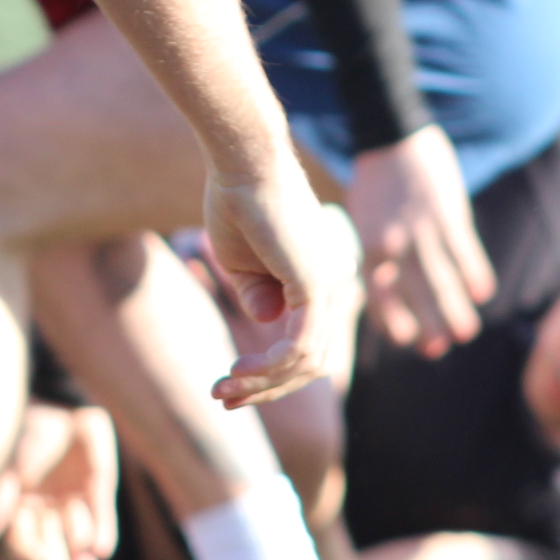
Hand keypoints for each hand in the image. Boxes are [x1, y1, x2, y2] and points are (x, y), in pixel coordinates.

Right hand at [0, 402, 118, 559]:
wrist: (60, 406)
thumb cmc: (26, 436)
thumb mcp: (9, 467)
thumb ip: (1, 500)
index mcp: (22, 508)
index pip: (24, 540)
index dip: (31, 554)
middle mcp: (48, 509)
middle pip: (52, 545)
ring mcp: (74, 500)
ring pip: (78, 536)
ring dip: (80, 553)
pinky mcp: (99, 490)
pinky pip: (103, 518)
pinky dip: (103, 533)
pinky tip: (101, 550)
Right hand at [201, 153, 356, 409]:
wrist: (241, 162)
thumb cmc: (237, 200)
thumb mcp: (242, 263)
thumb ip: (258, 295)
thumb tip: (268, 321)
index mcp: (323, 277)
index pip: (308, 343)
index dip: (270, 372)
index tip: (231, 381)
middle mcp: (336, 282)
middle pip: (311, 361)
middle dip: (266, 388)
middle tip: (223, 398)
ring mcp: (332, 285)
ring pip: (306, 361)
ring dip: (262, 382)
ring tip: (223, 386)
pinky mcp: (317, 284)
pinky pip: (300, 345)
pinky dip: (269, 366)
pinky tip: (239, 370)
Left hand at [347, 126, 492, 357]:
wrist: (390, 136)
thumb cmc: (375, 187)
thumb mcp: (361, 222)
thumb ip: (374, 259)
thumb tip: (385, 299)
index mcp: (366, 245)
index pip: (379, 295)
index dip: (393, 321)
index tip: (407, 341)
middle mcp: (393, 242)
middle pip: (414, 294)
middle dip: (428, 325)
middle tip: (438, 349)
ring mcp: (422, 228)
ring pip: (443, 278)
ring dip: (455, 308)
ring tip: (465, 333)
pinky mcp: (448, 212)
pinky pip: (464, 250)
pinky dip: (474, 273)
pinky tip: (482, 293)